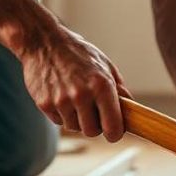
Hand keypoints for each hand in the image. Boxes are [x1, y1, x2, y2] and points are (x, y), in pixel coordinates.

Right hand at [22, 27, 131, 141]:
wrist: (43, 43)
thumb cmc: (77, 53)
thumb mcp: (104, 65)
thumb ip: (119, 89)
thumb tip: (132, 109)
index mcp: (101, 85)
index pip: (113, 127)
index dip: (114, 133)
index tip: (113, 132)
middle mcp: (82, 95)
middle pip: (92, 132)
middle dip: (94, 126)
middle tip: (92, 112)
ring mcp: (61, 100)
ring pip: (74, 127)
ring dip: (76, 118)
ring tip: (74, 99)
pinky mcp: (44, 104)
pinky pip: (58, 121)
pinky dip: (61, 113)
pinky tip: (60, 95)